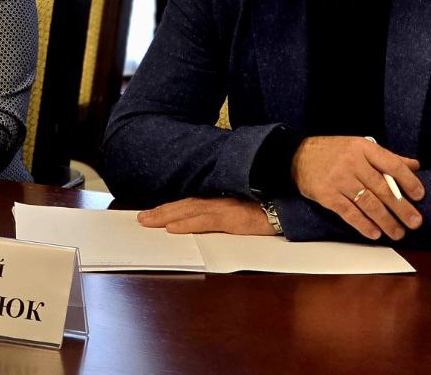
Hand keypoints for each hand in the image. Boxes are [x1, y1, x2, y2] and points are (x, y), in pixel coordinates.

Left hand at [137, 197, 273, 235]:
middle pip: (184, 206)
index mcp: (220, 201)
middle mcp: (219, 201)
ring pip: (189, 211)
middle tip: (141, 219)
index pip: (190, 204)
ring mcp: (225, 208)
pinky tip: (173, 229)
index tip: (152, 214)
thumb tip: (208, 223)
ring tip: (148, 222)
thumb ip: (227, 216)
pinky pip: (205, 222)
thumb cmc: (269, 210)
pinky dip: (187, 224)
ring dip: (167, 216)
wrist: (289, 205)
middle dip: (161, 212)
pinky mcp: (233, 218)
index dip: (170, 208)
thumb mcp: (244, 213)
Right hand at [292, 135, 423, 240]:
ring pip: (368, 203)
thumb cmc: (333, 151)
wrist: (297, 155)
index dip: (407, 180)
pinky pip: (349, 213)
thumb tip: (415, 166)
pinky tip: (375, 233)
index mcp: (363, 147)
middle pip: (382, 188)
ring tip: (398, 233)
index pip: (391, 163)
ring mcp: (339, 179)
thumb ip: (386, 157)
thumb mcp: (359, 147)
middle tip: (416, 222)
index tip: (420, 195)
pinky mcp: (327, 195)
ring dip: (386, 221)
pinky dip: (363, 225)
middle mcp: (352, 162)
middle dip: (401, 207)